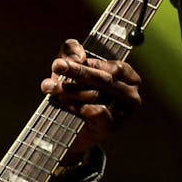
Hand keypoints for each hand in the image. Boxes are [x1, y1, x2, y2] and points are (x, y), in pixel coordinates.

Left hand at [41, 38, 140, 158]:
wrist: (71, 129)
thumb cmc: (75, 94)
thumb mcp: (71, 69)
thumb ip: (72, 52)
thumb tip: (78, 56)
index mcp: (128, 77)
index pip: (114, 67)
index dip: (88, 63)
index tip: (64, 61)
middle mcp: (131, 94)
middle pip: (105, 79)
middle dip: (77, 71)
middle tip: (56, 66)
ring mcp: (124, 113)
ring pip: (98, 95)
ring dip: (71, 89)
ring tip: (50, 86)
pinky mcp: (112, 127)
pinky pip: (97, 113)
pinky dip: (79, 106)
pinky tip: (65, 103)